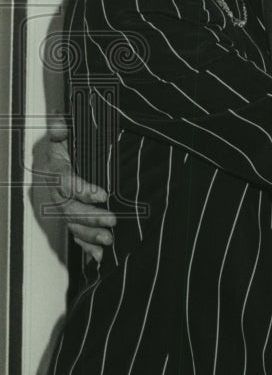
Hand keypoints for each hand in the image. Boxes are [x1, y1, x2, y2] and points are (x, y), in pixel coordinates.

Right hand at [45, 114, 114, 261]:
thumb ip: (61, 128)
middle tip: (112, 220)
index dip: (81, 189)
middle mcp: (56, 194)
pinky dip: (87, 247)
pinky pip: (76, 236)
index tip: (103, 194)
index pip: (63, 182)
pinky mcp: (72, 220)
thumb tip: (58, 119)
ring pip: (73, 225)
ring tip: (109, 238)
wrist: (71, 159)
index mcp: (56, 171)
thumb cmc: (72, 147)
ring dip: (90, 234)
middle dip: (90, 216)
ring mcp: (63, 209)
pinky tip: (99, 256)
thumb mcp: (68, 134)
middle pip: (69, 209)